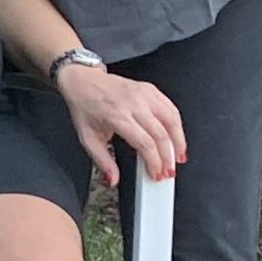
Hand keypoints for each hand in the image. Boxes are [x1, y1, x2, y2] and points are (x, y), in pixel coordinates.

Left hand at [56, 59, 187, 186]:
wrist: (82, 81)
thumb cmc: (85, 106)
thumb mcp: (87, 138)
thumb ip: (102, 161)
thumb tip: (113, 179)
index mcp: (117, 116)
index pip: (145, 143)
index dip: (155, 162)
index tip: (156, 174)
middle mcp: (133, 103)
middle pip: (161, 134)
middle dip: (168, 157)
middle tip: (168, 171)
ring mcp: (143, 94)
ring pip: (172, 119)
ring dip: (179, 141)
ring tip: (179, 156)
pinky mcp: (150, 89)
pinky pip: (170, 107)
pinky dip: (177, 124)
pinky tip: (176, 136)